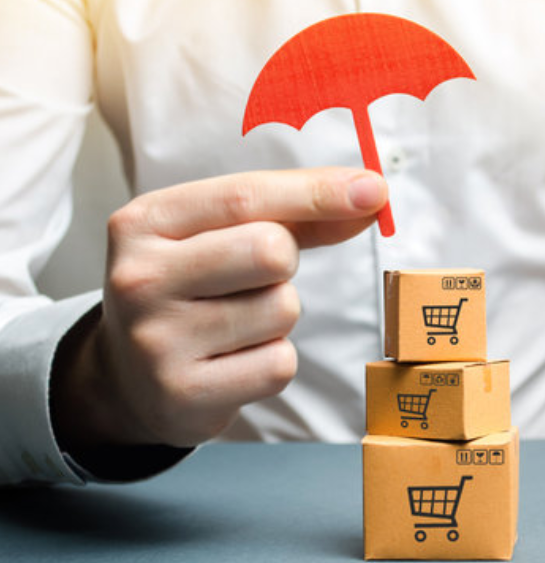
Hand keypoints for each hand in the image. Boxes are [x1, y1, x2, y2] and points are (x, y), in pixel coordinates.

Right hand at [52, 167, 386, 449]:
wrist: (129, 378)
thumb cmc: (192, 288)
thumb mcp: (217, 236)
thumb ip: (292, 213)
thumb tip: (369, 195)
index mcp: (145, 222)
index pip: (245, 196)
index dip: (317, 192)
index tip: (373, 190)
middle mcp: (141, 279)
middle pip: (271, 251)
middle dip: (284, 263)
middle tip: (253, 278)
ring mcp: (158, 341)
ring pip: (283, 310)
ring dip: (278, 316)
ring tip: (234, 323)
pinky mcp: (184, 395)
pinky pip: (279, 365)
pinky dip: (273, 361)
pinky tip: (233, 360)